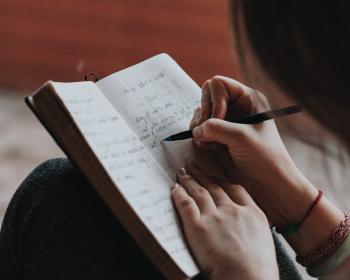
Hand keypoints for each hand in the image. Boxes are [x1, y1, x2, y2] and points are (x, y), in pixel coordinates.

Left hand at [172, 162, 278, 279]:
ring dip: (189, 180)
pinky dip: (179, 194)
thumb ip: (253, 225)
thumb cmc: (258, 269)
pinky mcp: (198, 227)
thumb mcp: (265, 239)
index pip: (235, 188)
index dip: (221, 180)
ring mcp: (215, 217)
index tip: (214, 176)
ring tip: (183, 173)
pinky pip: (186, 204)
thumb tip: (244, 225)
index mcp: (252, 212)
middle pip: (214, 187)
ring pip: (199, 192)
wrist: (248, 279)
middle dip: (202, 175)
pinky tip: (175, 188)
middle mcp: (233, 210)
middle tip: (193, 167)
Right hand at [190, 76, 317, 227]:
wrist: (268, 184)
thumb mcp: (241, 137)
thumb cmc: (264, 157)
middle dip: (204, 115)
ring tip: (213, 144)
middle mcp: (236, 107)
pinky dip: (201, 138)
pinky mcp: (218, 137)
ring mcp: (226, 122)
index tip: (219, 120)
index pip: (218, 84)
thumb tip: (197, 129)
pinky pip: (200, 130)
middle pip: (205, 97)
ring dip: (201, 129)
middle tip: (210, 132)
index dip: (214, 101)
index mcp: (248, 99)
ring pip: (200, 115)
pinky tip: (213, 149)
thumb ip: (215, 127)